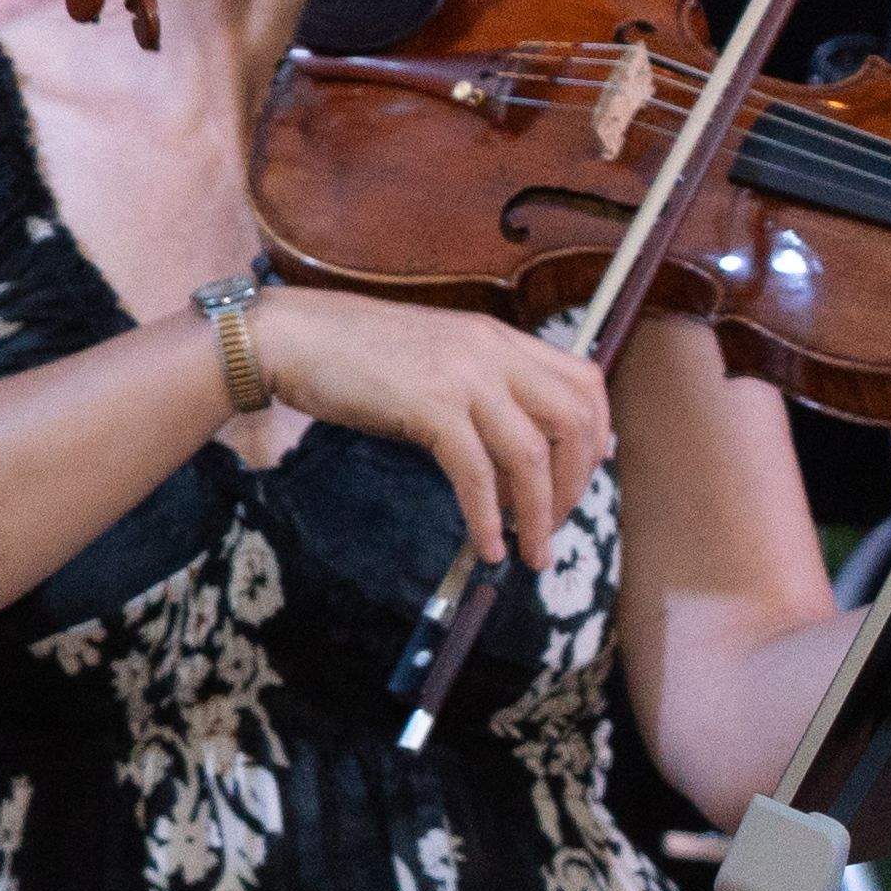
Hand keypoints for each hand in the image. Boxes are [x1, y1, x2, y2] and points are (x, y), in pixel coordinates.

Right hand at [240, 287, 612, 579]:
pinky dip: (487, 519)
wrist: (293, 337)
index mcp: (498, 338)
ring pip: (531, 456)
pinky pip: (476, 475)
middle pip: (574, 422)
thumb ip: (480, 385)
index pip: (585, 381)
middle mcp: (492, 352)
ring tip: (530, 553)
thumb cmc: (354, 353)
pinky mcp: (429, 407)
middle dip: (575, 484)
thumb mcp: (436, 357)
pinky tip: (485, 546)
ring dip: (539, 515)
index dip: (597, 434)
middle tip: (555, 524)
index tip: (585, 474)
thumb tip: (513, 447)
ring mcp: (463, 378)